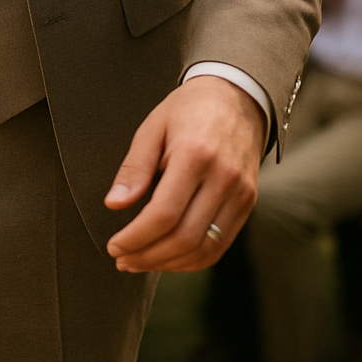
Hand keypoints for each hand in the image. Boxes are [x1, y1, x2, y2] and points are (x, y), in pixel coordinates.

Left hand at [104, 77, 265, 272]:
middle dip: (148, 256)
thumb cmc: (188, 109)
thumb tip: (114, 204)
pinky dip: (192, 259)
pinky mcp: (247, 203)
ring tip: (141, 261)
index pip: (164, 213)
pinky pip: (220, 245)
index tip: (114, 245)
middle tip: (123, 259)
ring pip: (204, 248)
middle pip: (184, 237)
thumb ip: (134, 167)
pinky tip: (169, 257)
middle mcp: (222, 177)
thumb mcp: (153, 127)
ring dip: (169, 264)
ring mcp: (240, 193)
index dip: (136, 237)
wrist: (236, 96)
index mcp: (194, 154)